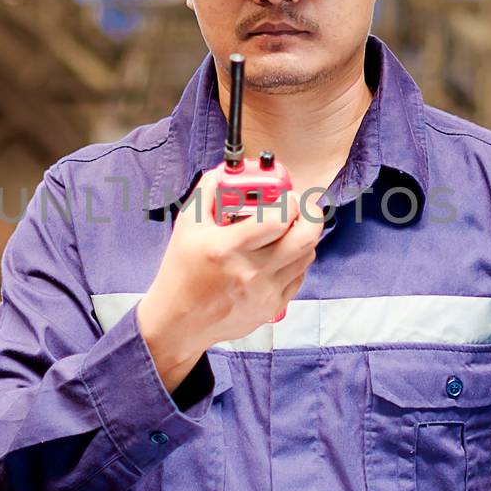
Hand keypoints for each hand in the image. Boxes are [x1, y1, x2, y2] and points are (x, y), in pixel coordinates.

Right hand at [137, 167, 320, 391]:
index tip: (286, 194)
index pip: (279, 219)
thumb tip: (231, 169)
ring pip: (307, 254)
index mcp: (226, 247)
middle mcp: (250, 271)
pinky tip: (279, 253)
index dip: (290, 200)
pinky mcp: (273, 307)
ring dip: (303, 235)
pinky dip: (296, 259)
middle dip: (311, 213)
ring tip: (287, 228)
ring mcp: (265, 292)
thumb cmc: (182, 270)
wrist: (179, 321)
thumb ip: (210, 190)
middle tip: (302, 206)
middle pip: (305, 237)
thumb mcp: (187, 224)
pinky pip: (300, 275)